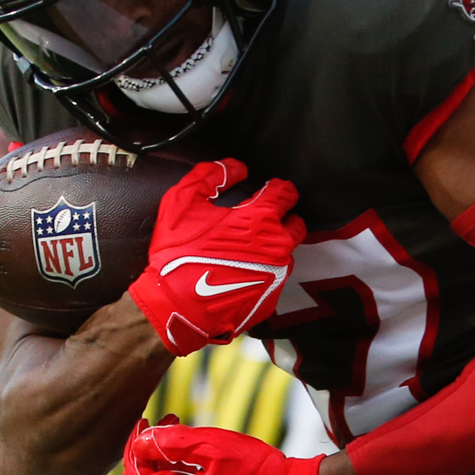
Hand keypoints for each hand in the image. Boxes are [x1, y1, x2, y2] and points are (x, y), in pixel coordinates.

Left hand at [123, 419, 326, 474]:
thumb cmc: (257, 472)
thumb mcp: (212, 448)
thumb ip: (171, 443)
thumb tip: (140, 441)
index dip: (134, 449)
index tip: (144, 422)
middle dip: (152, 452)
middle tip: (167, 420)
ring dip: (167, 462)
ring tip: (180, 431)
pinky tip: (192, 455)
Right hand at [127, 159, 302, 352]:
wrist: (178, 308)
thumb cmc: (179, 254)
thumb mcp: (183, 202)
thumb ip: (210, 176)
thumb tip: (234, 167)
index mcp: (261, 218)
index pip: (286, 193)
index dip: (279, 188)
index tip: (271, 189)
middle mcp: (277, 246)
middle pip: (296, 225)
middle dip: (284, 219)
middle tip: (263, 221)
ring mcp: (277, 275)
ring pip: (287, 254)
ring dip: (274, 249)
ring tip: (250, 251)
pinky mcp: (271, 299)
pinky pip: (275, 280)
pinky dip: (264, 274)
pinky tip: (242, 275)